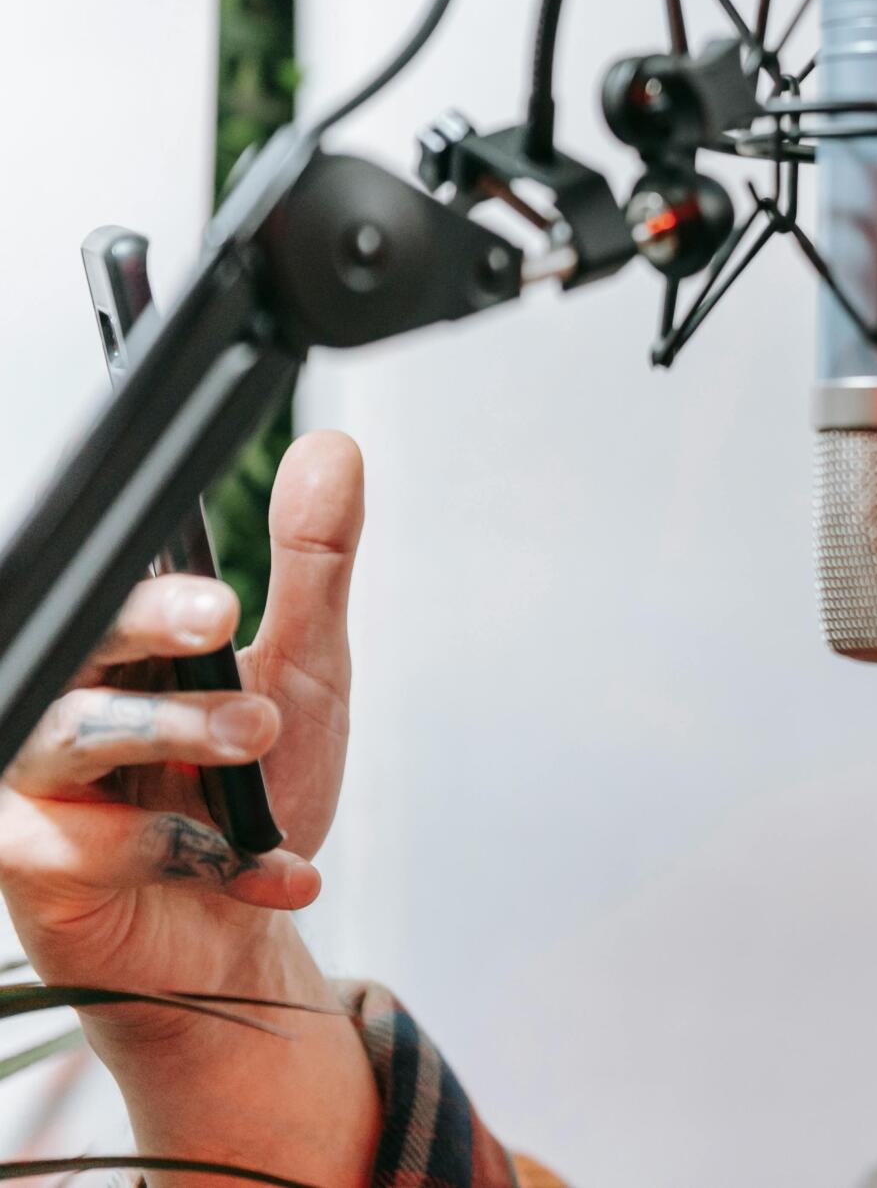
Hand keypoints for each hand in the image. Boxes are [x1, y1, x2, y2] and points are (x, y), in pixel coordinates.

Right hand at [0, 431, 378, 1182]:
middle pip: (66, 640)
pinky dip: (184, 852)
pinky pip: (74, 846)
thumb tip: (334, 451)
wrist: (242, 933)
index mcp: (121, 651)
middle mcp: (64, 706)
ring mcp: (37, 788)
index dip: (150, 586)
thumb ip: (313, 565)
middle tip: (224, 626)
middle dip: (145, 627)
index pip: (107, 587)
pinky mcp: (33, 866)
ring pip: (63, 737)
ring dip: (169, 731)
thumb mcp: (307, 672)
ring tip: (255, 735)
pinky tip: (253, 861)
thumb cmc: (253, 798)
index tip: (218, 594)